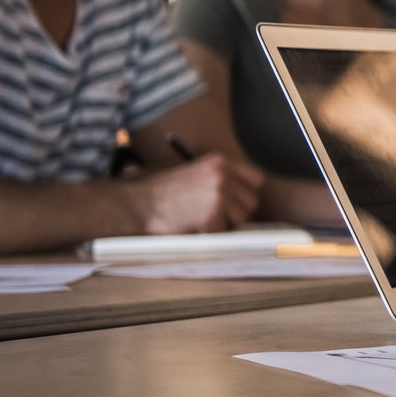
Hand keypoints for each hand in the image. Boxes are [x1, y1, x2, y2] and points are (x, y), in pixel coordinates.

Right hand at [133, 154, 263, 233]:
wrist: (139, 203)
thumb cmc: (162, 191)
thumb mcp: (195, 174)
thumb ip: (220, 180)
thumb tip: (245, 197)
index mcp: (220, 162)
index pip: (256, 180)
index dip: (247, 194)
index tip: (236, 203)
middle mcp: (223, 174)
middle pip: (252, 202)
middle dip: (237, 213)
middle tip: (215, 217)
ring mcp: (219, 193)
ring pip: (241, 219)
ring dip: (225, 225)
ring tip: (201, 220)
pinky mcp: (212, 213)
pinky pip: (223, 232)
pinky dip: (210, 234)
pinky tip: (193, 227)